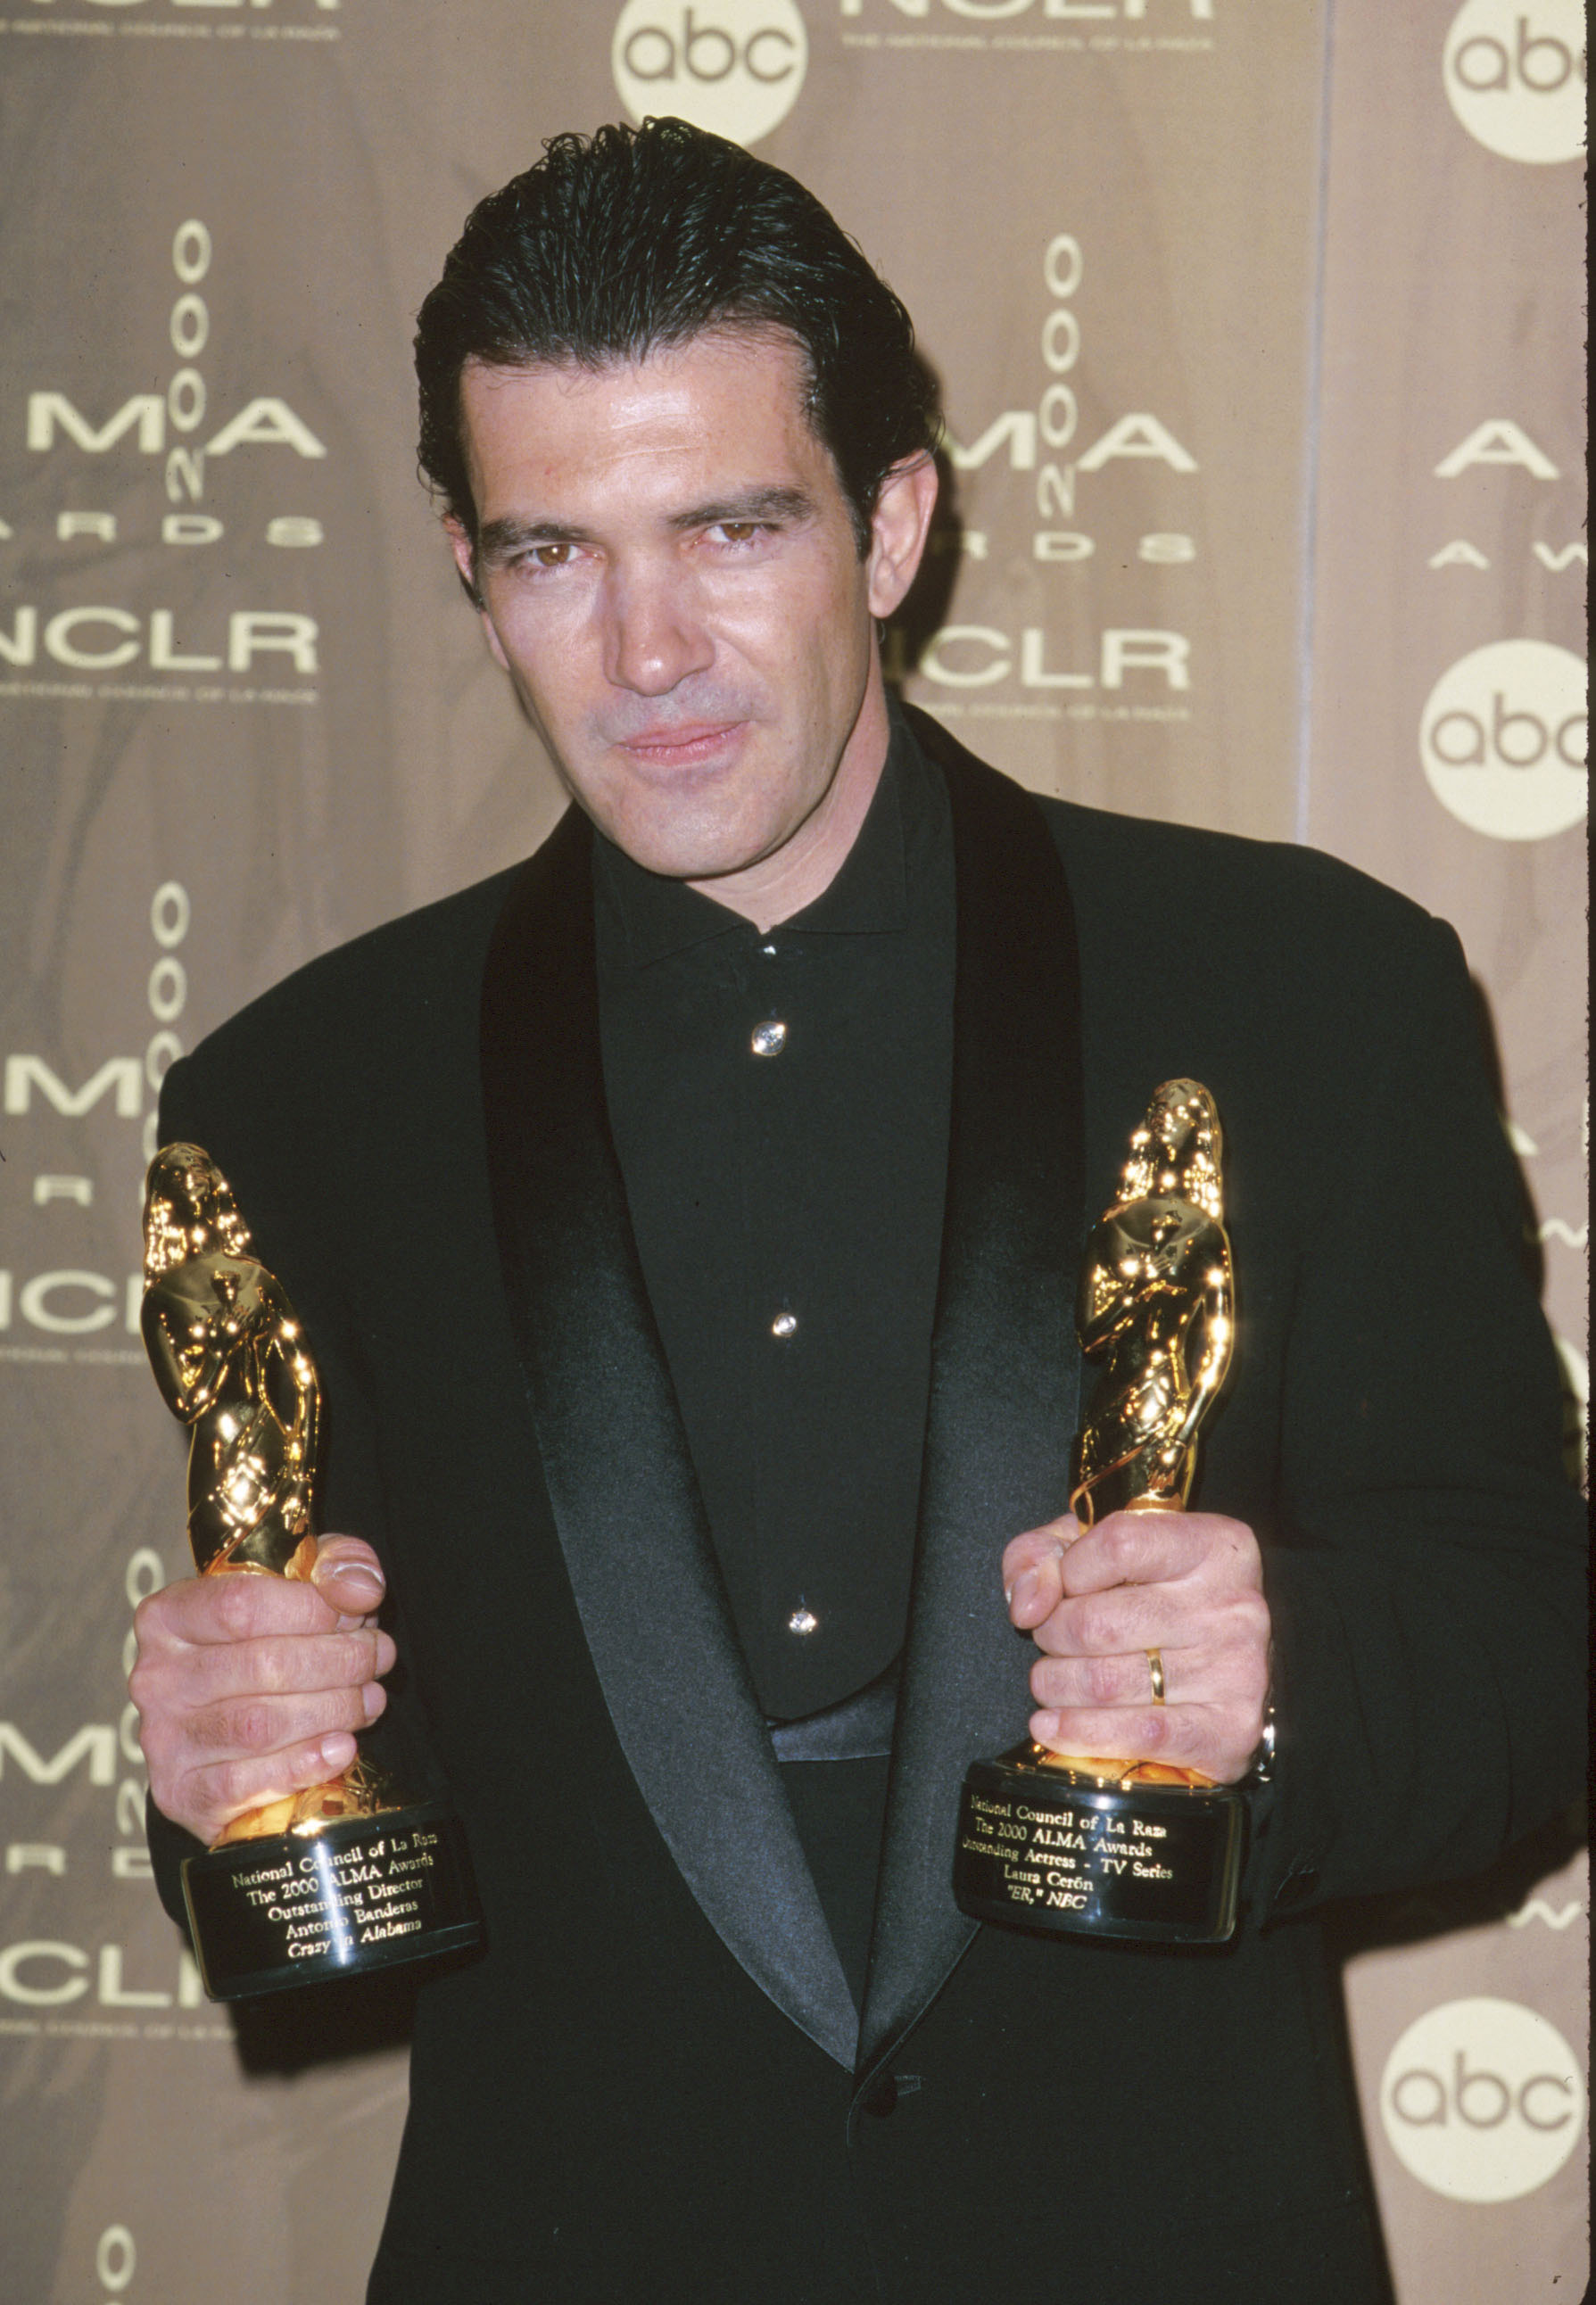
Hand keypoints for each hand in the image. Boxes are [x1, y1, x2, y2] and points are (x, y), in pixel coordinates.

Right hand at [129, 1534, 395, 1845]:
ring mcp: (163, 1741)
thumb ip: (336, 1564)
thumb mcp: (301, 1585)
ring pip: (260, 1725)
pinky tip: (342, 1746)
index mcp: (169, 1616)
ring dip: (334, 1710)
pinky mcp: (181, 1795)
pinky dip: (304, 1765)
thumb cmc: (270, 1645)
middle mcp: (155, 1677)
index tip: (359, 1614)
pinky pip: (245, 1784)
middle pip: (262, 1665)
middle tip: (379, 1657)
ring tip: (370, 1699)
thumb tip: (360, 1588)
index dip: (314, 1609)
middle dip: (340, 1660)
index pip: (241, 1604)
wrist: (238, 1736)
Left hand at [1003, 1510, 1270, 1784]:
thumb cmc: (1156, 1598)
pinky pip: (1137, 1735)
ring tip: (1051, 1681)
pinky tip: (1050, 1726)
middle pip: (1099, 1624)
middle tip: (1051, 1642)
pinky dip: (1079, 1732)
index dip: (1068, 1572)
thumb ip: (1042, 1554)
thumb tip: (1027, 1604)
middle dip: (1052, 1636)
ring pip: (1106, 1683)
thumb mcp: (1096, 1551)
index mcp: (1213, 1546)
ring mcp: (1236, 1670)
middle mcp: (1234, 1605)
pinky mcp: (1230, 1730)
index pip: (1118, 1546)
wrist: (1238, 1668)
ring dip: (1056, 1686)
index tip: (1061, 1589)